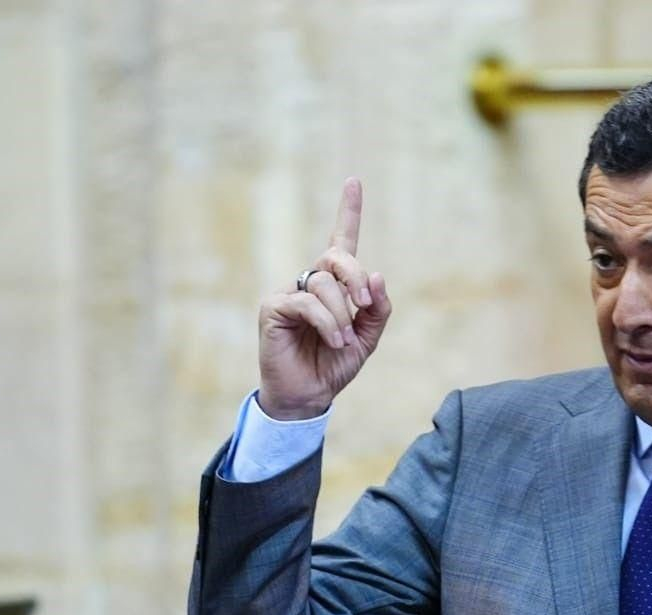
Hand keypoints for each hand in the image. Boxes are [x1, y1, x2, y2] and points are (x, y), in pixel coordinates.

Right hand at [256, 177, 392, 419]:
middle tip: (365, 306)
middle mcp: (310, 282)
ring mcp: (290, 292)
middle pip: (336, 257)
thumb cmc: (334, 365)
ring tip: (343, 341)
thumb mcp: (368, 338)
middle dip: (357, 279)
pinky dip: (326, 322)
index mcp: (334, 286)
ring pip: (323, 284)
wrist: (309, 396)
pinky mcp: (273, 307)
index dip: (348, 211)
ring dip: (341, 315)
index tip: (354, 181)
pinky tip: (333, 340)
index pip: (341, 241)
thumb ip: (377, 309)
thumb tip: (377, 275)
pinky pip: (306, 302)